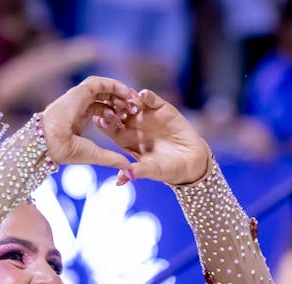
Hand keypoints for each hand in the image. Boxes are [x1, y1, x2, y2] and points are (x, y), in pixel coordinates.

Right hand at [41, 76, 137, 170]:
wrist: (50, 144)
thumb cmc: (65, 151)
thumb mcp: (95, 155)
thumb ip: (112, 159)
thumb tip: (129, 171)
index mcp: (79, 118)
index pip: (102, 109)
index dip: (117, 113)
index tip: (129, 119)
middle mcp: (79, 106)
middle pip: (104, 98)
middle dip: (121, 101)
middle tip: (135, 109)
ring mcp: (78, 98)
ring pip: (103, 88)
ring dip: (119, 92)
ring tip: (133, 100)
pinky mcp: (79, 92)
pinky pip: (100, 83)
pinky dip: (114, 85)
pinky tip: (126, 92)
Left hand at [95, 89, 210, 185]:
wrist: (190, 160)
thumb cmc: (167, 168)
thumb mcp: (151, 170)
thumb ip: (137, 171)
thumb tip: (120, 181)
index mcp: (124, 139)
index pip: (109, 127)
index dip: (105, 123)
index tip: (101, 120)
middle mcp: (132, 125)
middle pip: (117, 110)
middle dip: (113, 106)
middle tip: (112, 105)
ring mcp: (146, 115)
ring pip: (132, 101)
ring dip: (128, 98)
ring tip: (128, 100)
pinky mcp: (160, 108)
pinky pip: (151, 99)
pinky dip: (146, 95)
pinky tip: (143, 95)